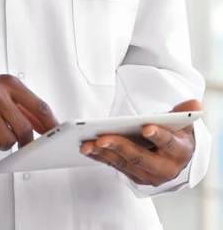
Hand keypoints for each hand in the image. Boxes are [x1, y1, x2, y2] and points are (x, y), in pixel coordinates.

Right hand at [0, 74, 58, 151]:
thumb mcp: (14, 93)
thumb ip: (31, 110)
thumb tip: (50, 128)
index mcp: (12, 84)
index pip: (39, 107)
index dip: (50, 124)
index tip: (55, 135)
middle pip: (24, 129)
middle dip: (27, 141)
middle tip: (25, 142)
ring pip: (7, 141)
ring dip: (8, 143)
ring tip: (3, 132)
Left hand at [80, 100, 201, 186]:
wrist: (176, 159)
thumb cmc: (177, 135)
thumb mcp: (185, 123)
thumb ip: (185, 112)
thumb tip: (193, 104)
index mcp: (179, 152)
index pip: (169, 144)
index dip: (159, 136)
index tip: (147, 127)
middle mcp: (164, 168)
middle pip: (140, 157)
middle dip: (120, 146)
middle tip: (101, 137)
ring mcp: (147, 175)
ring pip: (124, 163)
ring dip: (104, 153)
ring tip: (87, 143)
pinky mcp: (133, 176)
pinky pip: (115, 165)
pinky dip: (100, 157)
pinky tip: (87, 148)